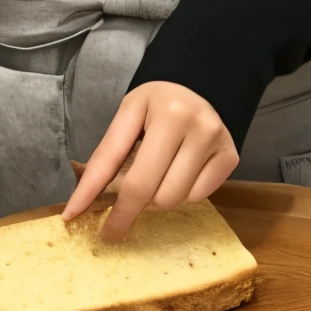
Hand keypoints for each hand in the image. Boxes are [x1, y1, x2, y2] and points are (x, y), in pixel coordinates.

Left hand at [64, 82, 238, 240]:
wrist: (200, 85)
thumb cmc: (157, 102)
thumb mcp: (128, 116)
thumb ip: (107, 157)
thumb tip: (80, 204)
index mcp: (165, 114)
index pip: (130, 174)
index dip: (106, 205)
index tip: (86, 226)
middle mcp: (196, 127)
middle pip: (154, 194)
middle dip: (132, 208)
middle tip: (121, 213)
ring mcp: (216, 143)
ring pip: (176, 200)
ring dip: (159, 199)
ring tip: (157, 174)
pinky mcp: (230, 157)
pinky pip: (199, 197)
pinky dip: (183, 193)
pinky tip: (180, 172)